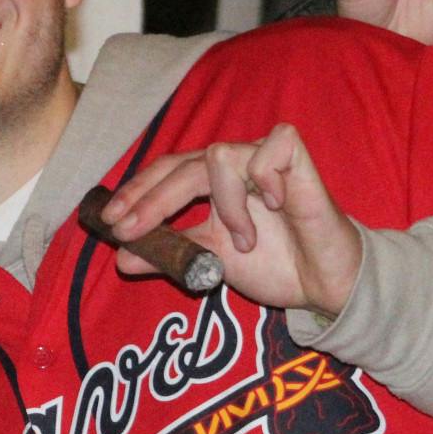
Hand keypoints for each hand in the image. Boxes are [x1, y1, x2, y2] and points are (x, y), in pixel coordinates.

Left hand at [96, 124, 361, 319]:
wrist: (323, 284)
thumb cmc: (272, 264)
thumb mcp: (209, 261)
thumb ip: (169, 254)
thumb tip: (120, 259)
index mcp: (212, 181)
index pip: (165, 171)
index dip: (136, 192)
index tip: (109, 223)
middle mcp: (234, 164)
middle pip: (181, 163)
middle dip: (150, 199)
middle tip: (130, 231)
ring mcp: (265, 160)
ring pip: (219, 155)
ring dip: (225, 205)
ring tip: (243, 240)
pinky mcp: (299, 162)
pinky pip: (270, 149)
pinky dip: (266, 180)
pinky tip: (275, 208)